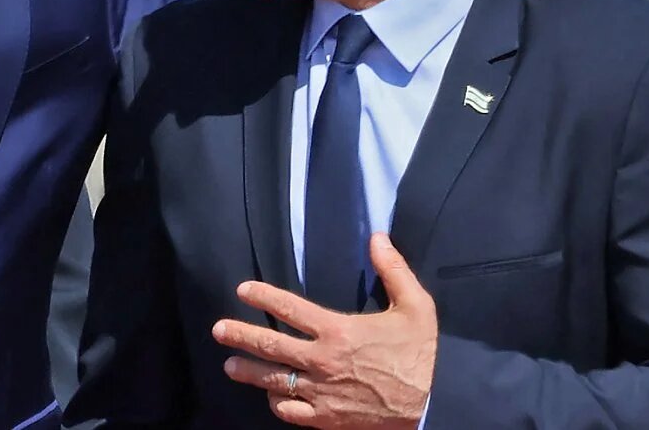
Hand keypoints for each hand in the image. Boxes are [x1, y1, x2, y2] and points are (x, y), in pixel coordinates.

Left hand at [214, 234, 435, 428]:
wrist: (431, 407)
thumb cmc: (420, 354)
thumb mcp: (417, 306)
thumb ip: (394, 269)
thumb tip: (377, 237)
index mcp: (338, 331)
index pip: (290, 308)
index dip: (263, 296)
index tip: (243, 290)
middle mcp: (322, 361)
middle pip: (270, 345)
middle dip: (240, 335)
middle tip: (218, 330)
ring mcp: (321, 393)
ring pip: (273, 381)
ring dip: (248, 371)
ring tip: (229, 365)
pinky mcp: (325, 419)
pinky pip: (290, 412)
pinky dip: (277, 403)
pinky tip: (270, 396)